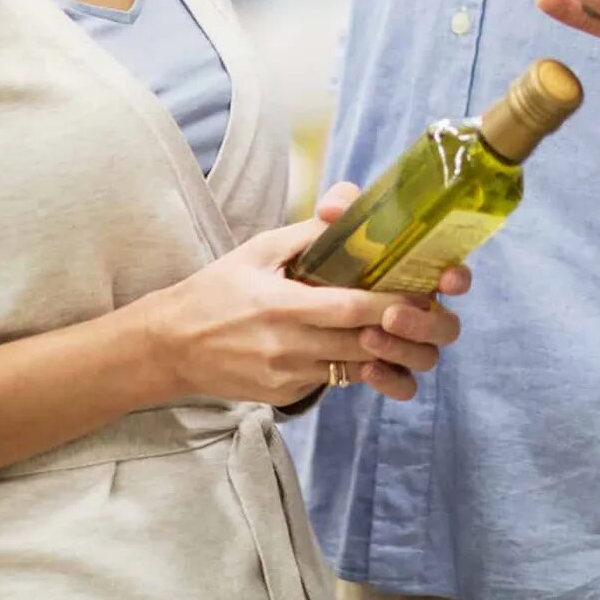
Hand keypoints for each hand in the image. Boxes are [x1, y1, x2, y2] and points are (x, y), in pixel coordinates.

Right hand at [142, 182, 468, 405]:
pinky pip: (332, 380)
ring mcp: (286, 376)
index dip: (392, 303)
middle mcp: (286, 346)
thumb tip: (350, 204)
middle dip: (403, 332)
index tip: (422, 291)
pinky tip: (363, 345)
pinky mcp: (285, 395)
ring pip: (354, 368)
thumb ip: (308, 233)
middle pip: (362, 344)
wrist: (169, 346)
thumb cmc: (216, 289)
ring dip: (386, 353)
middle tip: (430, 312)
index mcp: (279, 304)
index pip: (350, 308)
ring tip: (406, 331)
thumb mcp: (258, 250)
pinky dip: (353, 364)